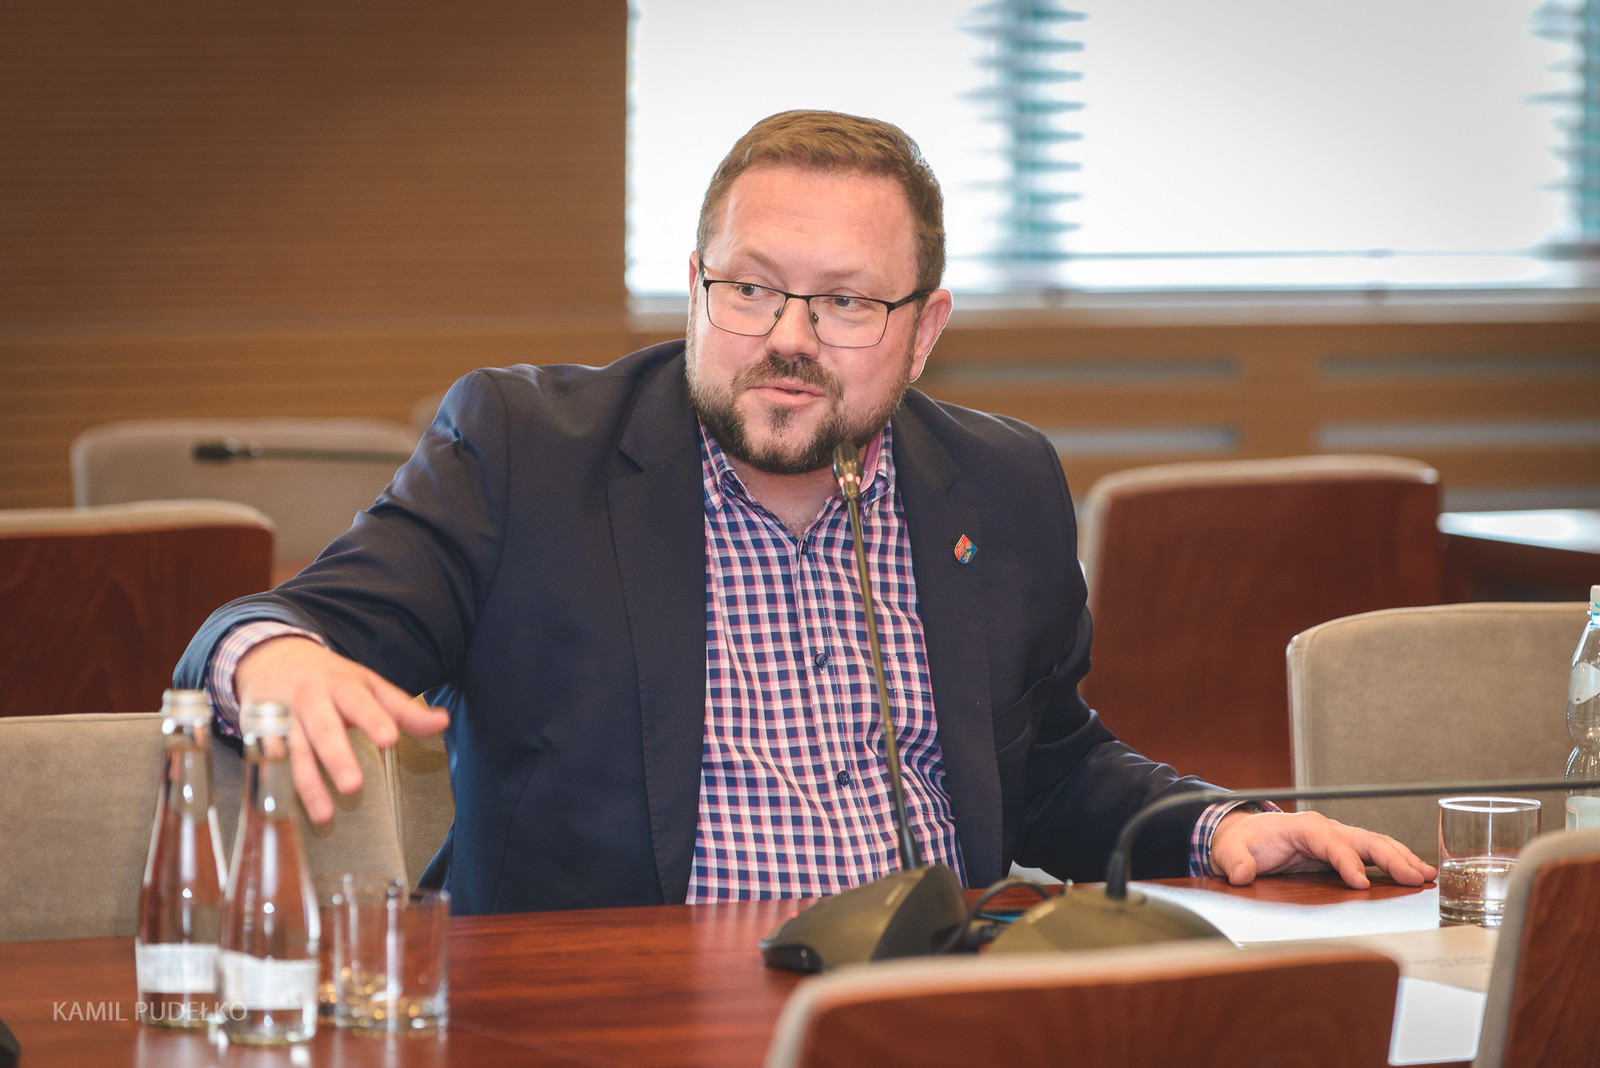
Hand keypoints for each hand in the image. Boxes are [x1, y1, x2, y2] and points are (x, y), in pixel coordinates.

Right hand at [234, 636, 449, 822]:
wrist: (273, 658)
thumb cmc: (330, 677)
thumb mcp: (368, 685)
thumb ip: (403, 708)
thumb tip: (442, 722)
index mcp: (342, 684)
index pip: (360, 703)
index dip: (374, 720)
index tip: (390, 739)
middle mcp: (311, 700)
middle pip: (323, 730)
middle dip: (337, 758)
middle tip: (354, 785)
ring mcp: (282, 718)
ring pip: (293, 752)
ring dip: (308, 784)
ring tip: (324, 814)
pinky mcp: (259, 736)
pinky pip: (266, 764)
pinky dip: (272, 786)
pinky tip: (280, 809)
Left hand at [1209, 809, 1437, 889]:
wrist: (1243, 835)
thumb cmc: (1241, 842)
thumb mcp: (1229, 852)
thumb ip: (1235, 862)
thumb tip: (1242, 874)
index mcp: (1300, 827)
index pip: (1329, 841)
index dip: (1346, 861)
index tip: (1360, 883)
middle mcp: (1324, 828)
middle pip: (1363, 839)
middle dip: (1391, 858)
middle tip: (1416, 878)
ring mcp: (1336, 837)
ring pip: (1374, 843)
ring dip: (1401, 858)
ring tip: (1427, 876)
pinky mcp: (1341, 849)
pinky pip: (1373, 852)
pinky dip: (1395, 861)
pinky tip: (1414, 873)